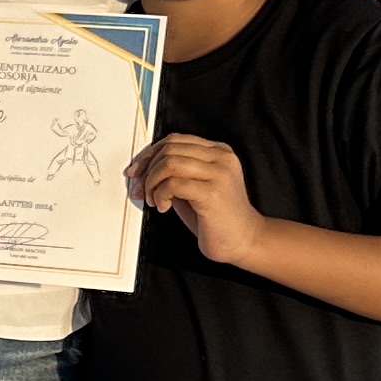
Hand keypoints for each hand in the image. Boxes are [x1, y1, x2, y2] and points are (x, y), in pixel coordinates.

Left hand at [129, 133, 266, 263]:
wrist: (243, 240)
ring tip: (154, 200)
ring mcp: (219, 173)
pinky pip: (173, 183)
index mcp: (219, 152)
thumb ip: (176, 172)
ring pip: (169, 163)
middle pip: (170, 149)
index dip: (150, 154)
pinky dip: (160, 195)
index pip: (175, 140)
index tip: (137, 171)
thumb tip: (144, 167)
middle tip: (141, 190)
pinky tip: (164, 207)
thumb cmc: (216, 217)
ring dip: (152, 183)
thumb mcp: (193, 187)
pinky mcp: (213, 192)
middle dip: (148, 170)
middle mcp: (222, 157)